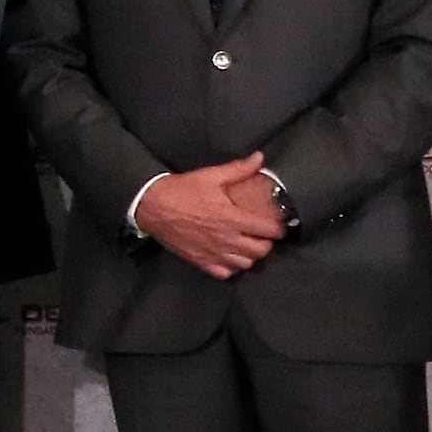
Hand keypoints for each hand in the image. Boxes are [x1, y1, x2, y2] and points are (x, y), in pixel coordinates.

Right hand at [134, 158, 283, 277]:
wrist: (153, 206)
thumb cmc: (182, 191)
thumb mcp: (211, 176)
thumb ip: (239, 169)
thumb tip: (259, 158)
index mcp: (233, 219)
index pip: (269, 231)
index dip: (278, 228)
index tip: (277, 223)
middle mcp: (227, 240)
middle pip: (261, 251)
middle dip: (267, 242)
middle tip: (262, 233)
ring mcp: (214, 254)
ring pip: (246, 264)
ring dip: (250, 255)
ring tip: (246, 244)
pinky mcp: (201, 261)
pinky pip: (226, 273)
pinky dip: (231, 267)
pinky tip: (229, 255)